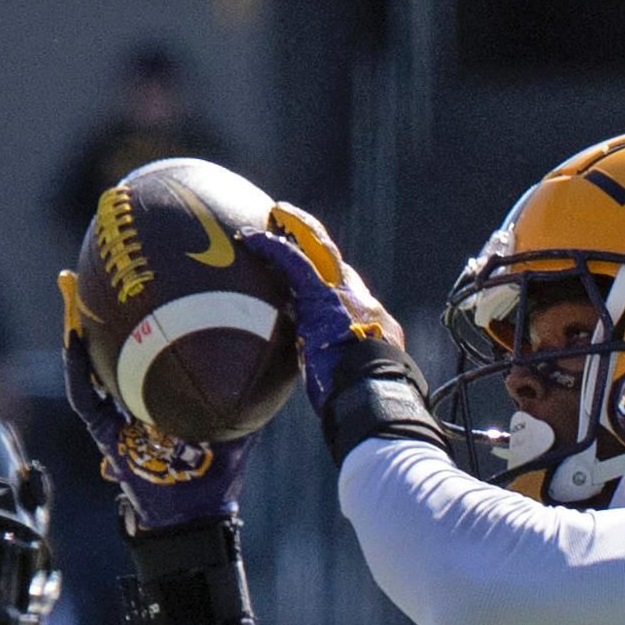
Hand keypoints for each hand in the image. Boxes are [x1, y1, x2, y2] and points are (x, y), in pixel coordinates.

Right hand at [60, 271, 250, 533]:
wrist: (191, 520)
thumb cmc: (217, 476)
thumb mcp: (237, 422)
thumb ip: (252, 388)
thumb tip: (278, 344)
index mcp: (163, 392)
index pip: (150, 341)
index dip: (146, 308)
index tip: (148, 269)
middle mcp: (135, 396)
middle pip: (115, 339)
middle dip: (104, 301)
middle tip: (102, 258)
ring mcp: (115, 412)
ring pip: (89, 359)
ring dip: (76, 322)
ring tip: (69, 283)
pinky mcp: (101, 431)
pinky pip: (82, 394)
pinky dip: (76, 366)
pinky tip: (73, 334)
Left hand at [247, 205, 440, 460]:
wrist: (376, 396)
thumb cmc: (368, 406)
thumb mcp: (359, 386)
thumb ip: (343, 377)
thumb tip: (333, 399)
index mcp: (371, 323)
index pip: (347, 292)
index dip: (329, 276)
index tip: (314, 267)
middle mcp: (360, 301)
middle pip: (334, 260)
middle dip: (313, 237)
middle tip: (291, 222)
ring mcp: (342, 295)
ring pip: (316, 250)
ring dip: (293, 231)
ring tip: (273, 218)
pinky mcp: (320, 297)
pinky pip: (291, 262)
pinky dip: (270, 247)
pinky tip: (248, 237)